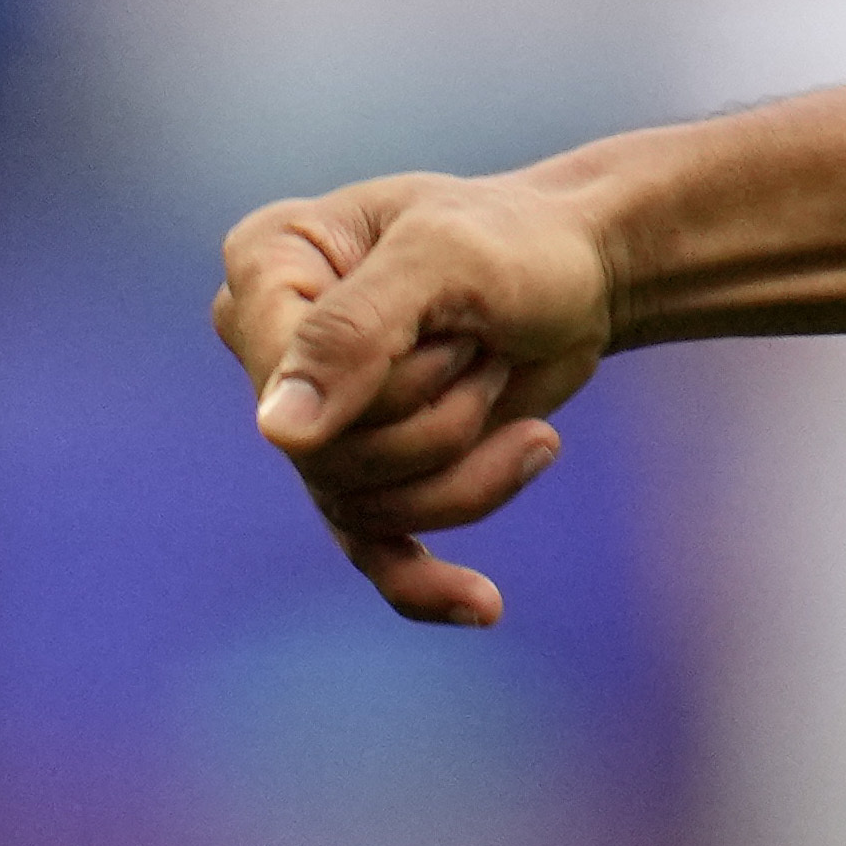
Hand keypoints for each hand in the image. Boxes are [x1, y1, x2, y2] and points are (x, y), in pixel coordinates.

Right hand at [209, 168, 618, 627]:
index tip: (459, 341)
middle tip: (488, 348)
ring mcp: (317, 423)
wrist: (581, 272)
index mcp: (264, 267)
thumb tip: (278, 434)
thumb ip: (355, 332)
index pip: (282, 380)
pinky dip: (428, 583)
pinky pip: (376, 555)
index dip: (382, 384)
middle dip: (440, 418)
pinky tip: (482, 605)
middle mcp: (271, 352)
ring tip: (505, 381)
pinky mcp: (370, 477)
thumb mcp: (446, 258)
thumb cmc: (513, 240)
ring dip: (467, 461)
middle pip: (328, 456)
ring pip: (365, 507)